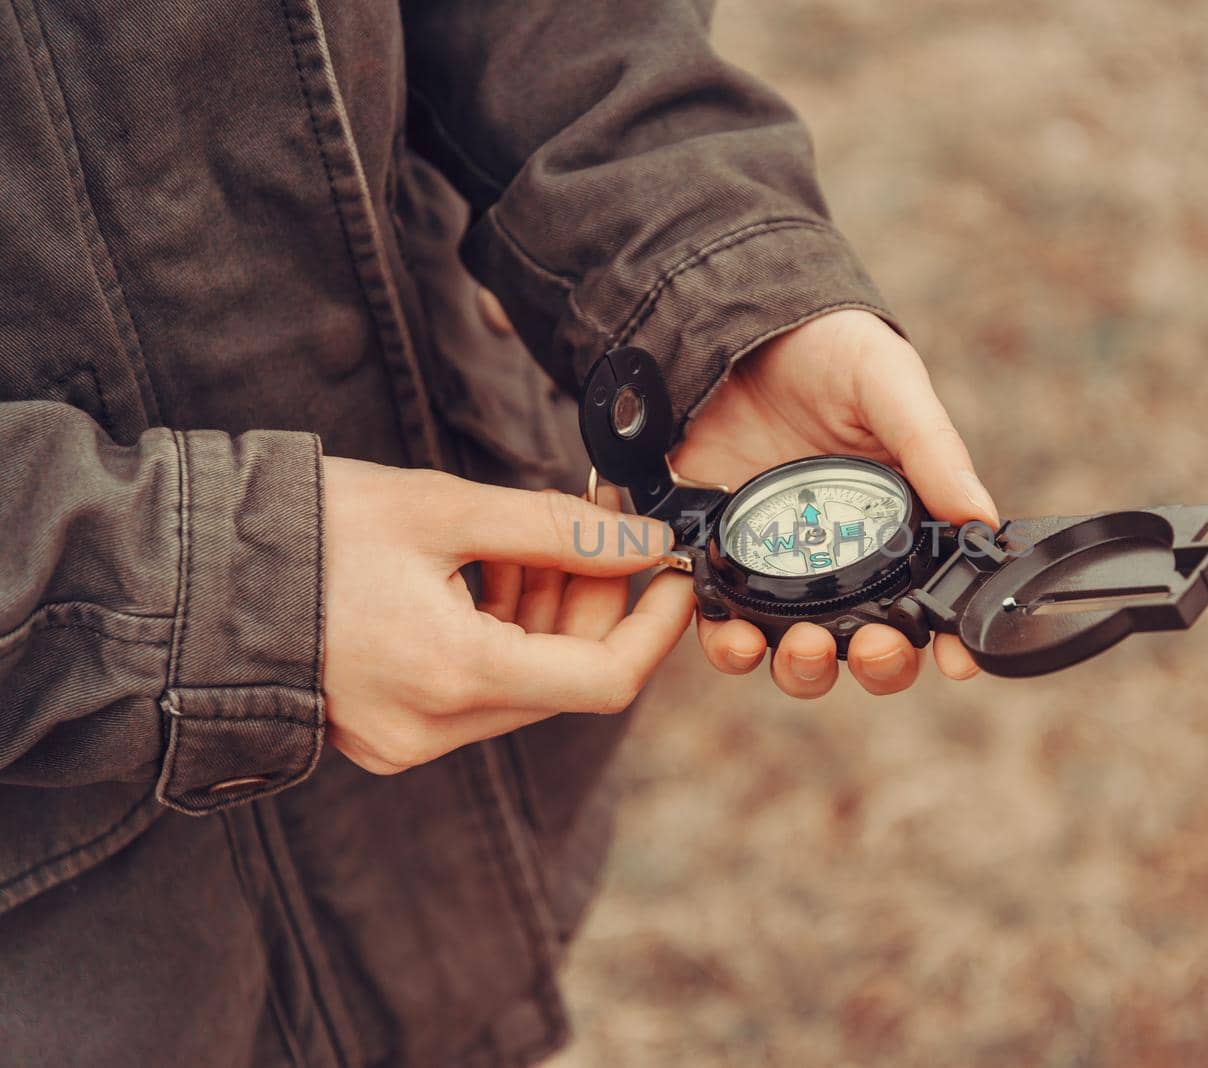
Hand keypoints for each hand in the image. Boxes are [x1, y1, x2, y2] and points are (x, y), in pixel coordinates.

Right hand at [322, 458, 693, 773]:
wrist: (191, 570)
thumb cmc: (307, 528)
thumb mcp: (443, 508)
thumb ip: (557, 529)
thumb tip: (645, 543)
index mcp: (451, 676)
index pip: (603, 681)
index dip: (655, 627)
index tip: (675, 574)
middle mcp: (431, 728)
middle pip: (566, 679)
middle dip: (597, 603)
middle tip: (596, 531)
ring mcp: (405, 740)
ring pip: (526, 683)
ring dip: (549, 612)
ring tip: (526, 540)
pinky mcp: (386, 732)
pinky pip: (478, 689)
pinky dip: (502, 632)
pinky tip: (488, 570)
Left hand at [673, 309, 998, 696]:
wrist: (728, 324)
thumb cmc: (825, 350)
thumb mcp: (888, 384)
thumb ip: (932, 450)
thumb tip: (982, 520)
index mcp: (900, 526)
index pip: (934, 604)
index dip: (951, 644)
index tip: (958, 660)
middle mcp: (844, 560)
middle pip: (868, 647)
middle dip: (876, 664)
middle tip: (869, 646)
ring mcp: (779, 567)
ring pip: (797, 653)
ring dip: (803, 669)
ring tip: (800, 648)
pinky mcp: (718, 562)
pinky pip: (721, 625)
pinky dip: (728, 644)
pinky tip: (733, 634)